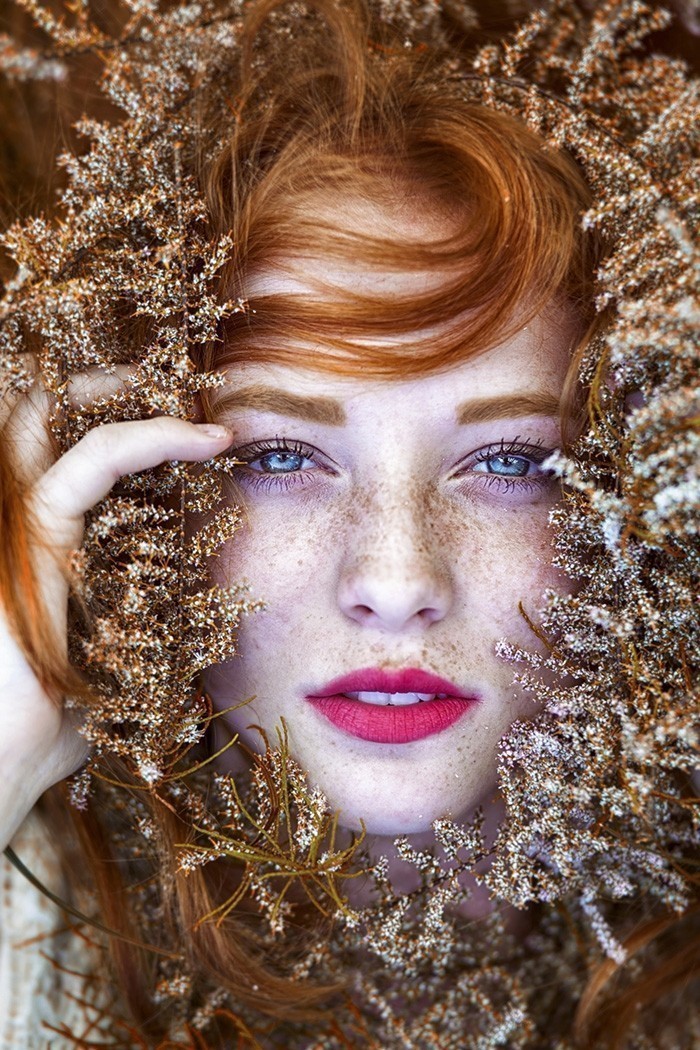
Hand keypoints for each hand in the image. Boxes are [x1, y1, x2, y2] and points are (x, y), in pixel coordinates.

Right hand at [0, 367, 231, 849]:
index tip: (178, 424)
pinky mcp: (28, 539)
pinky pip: (93, 460)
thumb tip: (194, 617)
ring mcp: (5, 523)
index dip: (106, 419)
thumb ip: (135, 624)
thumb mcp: (106, 662)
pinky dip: (151, 437)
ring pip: (47, 412)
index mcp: (21, 542)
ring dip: (122, 390)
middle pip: (32, 412)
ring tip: (193, 398)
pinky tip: (205, 441)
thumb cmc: (45, 734)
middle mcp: (3, 519)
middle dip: (101, 382)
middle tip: (173, 383)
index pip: (47, 447)